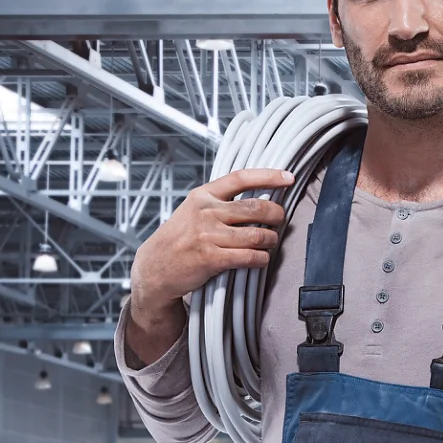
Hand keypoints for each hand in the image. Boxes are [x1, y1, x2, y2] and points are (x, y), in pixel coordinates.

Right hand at [126, 167, 293, 363]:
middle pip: (257, 208)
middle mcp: (205, 212)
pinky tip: (260, 258)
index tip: (288, 177)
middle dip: (276, 214)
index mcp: (203, 196)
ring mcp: (208, 236)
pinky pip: (250, 256)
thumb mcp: (193, 210)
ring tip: (269, 242)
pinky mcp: (211, 259)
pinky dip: (261, 258)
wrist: (155, 267)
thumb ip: (221, 202)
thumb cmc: (181, 237)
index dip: (268, 176)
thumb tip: (261, 196)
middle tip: (279, 220)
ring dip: (271, 240)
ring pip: (258, 235)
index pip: (240, 178)